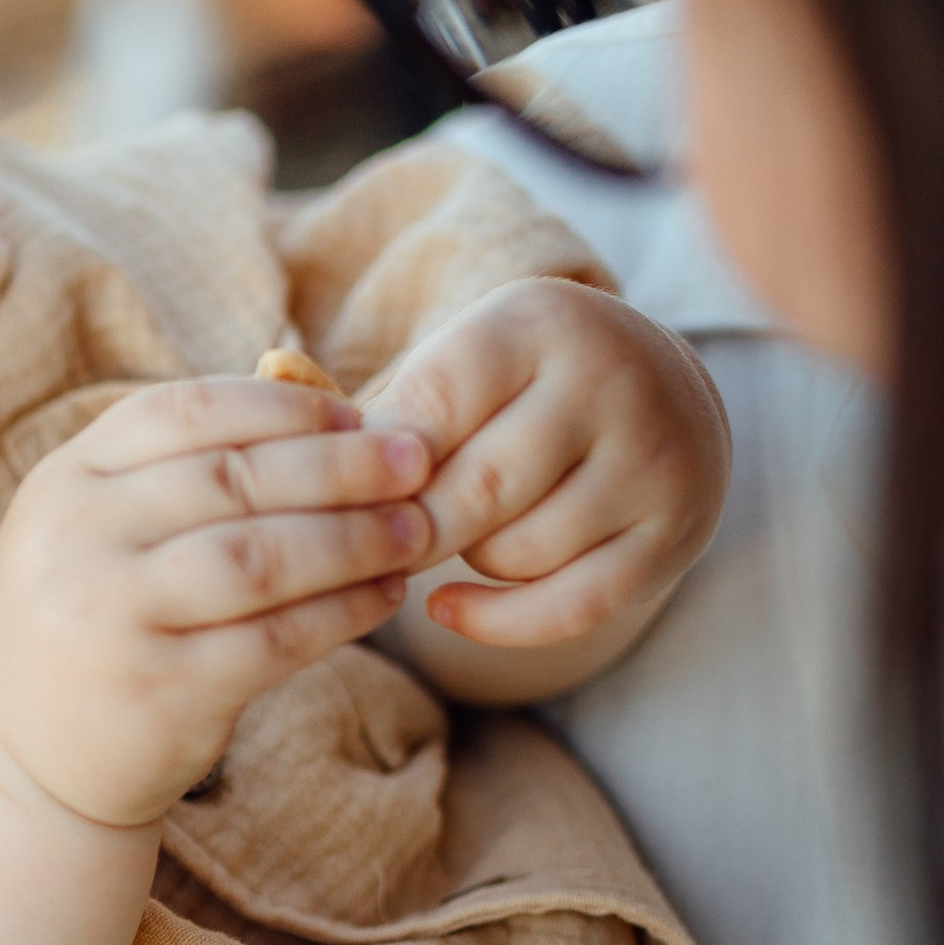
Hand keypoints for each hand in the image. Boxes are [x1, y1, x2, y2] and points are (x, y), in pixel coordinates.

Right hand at [0, 377, 431, 830]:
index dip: (283, 408)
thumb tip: (311, 398)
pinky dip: (343, 611)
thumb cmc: (88, 628)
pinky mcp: (162, 691)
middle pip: (234, 478)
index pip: (185, 412)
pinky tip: (385, 595)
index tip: (356, 412)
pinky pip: (277, 637)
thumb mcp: (93, 534)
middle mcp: (79, 541)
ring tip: (415, 529)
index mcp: (63, 482)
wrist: (25, 766)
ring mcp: (114, 618)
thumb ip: (170, 473)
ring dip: (355, 537)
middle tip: (416, 460)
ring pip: (263, 557)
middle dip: (340, 464)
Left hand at [361, 278, 728, 650]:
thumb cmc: (523, 387)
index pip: (435, 405)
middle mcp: (612, 380)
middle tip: (372, 545)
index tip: (342, 497)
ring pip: (519, 553)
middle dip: (412, 530)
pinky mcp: (673, 535)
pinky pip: (570, 609)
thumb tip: (270, 371)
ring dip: (467, 561)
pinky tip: (450, 607)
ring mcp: (654, 461)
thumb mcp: (461, 361)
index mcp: (541, 321)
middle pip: (477, 490)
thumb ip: (375, 394)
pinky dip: (498, 623)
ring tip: (459, 533)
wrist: (666, 396)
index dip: (378, 467)